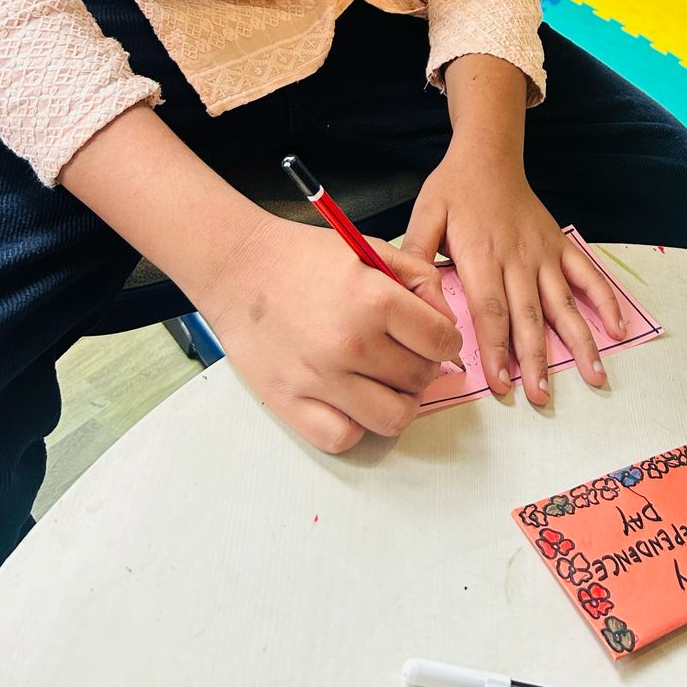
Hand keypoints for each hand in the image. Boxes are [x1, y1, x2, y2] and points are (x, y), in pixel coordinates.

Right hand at [198, 213, 463, 453]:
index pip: (441, 341)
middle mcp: (351, 345)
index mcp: (375, 301)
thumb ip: (419, 279)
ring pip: (392, 418)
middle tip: (406, 354)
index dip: (447, 340)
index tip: (436, 339)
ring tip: (385, 381)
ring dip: (399, 402)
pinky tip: (350, 399)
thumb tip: (445, 320)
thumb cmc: (304, 257)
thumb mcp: (370, 249)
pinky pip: (343, 438)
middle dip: (423, 367)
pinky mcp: (290, 403)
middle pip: (420, 379)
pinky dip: (354, 425)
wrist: (239, 268)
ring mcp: (320, 379)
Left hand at [400, 145, 625, 406]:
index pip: (491, 310)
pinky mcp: (560, 245)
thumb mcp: (425, 215)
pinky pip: (587, 274)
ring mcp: (543, 253)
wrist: (489, 153)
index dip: (497, 348)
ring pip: (563, 303)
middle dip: (537, 359)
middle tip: (542, 396)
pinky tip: (618, 329)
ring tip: (593, 376)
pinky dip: (604, 300)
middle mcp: (517, 258)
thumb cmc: (453, 188)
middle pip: (529, 315)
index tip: (502, 383)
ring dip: (579, 341)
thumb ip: (416, 255)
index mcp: (481, 254)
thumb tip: (413, 298)